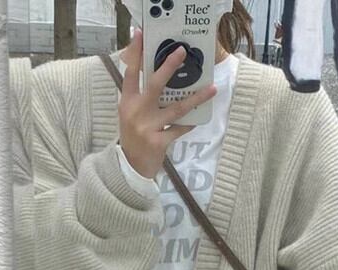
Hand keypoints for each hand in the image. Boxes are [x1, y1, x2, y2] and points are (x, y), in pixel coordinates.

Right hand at [117, 27, 216, 178]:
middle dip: (169, 66)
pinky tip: (197, 119)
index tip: (141, 35)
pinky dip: (188, 124)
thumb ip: (140, 97)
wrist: (130, 167)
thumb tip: (160, 77)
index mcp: (127, 103)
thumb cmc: (133, 137)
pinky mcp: (158, 142)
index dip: (136, 54)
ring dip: (196, 98)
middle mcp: (136, 112)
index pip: (131, 74)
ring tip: (211, 88)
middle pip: (155, 84)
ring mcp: (147, 127)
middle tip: (182, 52)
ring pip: (176, 108)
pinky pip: (179, 128)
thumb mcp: (129, 115)